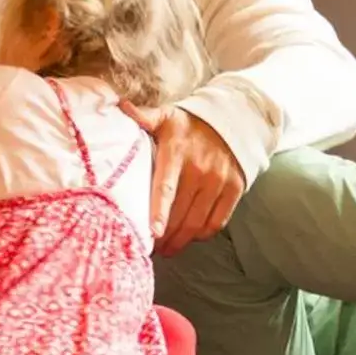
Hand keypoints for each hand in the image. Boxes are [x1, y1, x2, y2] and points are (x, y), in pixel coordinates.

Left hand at [121, 101, 244, 256]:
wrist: (234, 119)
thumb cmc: (190, 124)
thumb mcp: (167, 116)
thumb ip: (144, 116)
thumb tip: (120, 105)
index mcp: (177, 152)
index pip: (167, 186)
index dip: (160, 211)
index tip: (153, 233)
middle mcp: (200, 168)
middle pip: (181, 213)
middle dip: (165, 236)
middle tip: (152, 249)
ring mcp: (219, 180)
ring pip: (198, 222)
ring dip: (182, 240)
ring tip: (169, 249)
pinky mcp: (235, 189)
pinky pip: (217, 221)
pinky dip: (203, 234)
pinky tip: (191, 236)